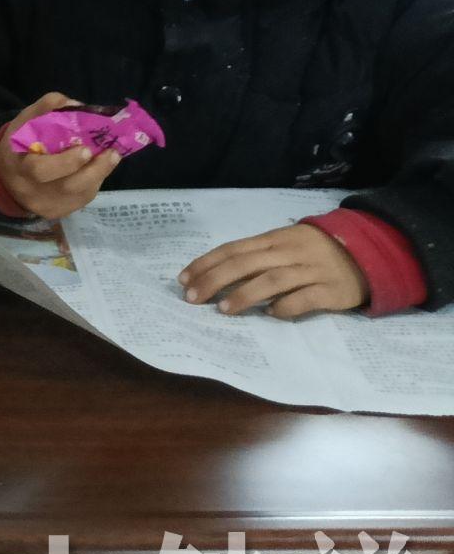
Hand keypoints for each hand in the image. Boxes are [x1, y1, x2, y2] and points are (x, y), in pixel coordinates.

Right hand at [0, 92, 120, 220]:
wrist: (7, 177)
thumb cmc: (21, 144)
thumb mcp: (25, 121)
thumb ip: (47, 108)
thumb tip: (77, 106)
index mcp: (19, 166)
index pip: (40, 170)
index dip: (66, 162)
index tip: (86, 148)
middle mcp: (32, 191)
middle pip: (66, 186)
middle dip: (93, 170)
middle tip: (110, 153)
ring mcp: (46, 205)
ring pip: (79, 195)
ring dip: (99, 174)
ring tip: (112, 157)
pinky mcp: (58, 213)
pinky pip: (81, 199)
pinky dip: (93, 182)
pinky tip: (98, 169)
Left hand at [178, 226, 368, 319]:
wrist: (369, 252)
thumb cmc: (315, 251)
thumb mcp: (285, 243)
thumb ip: (257, 256)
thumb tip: (216, 274)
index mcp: (274, 238)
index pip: (233, 249)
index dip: (207, 263)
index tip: (184, 279)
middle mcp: (290, 252)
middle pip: (246, 263)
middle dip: (215, 279)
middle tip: (193, 298)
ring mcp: (312, 270)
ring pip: (273, 280)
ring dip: (245, 294)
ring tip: (223, 309)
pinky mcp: (332, 290)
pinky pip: (306, 299)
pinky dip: (286, 306)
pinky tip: (270, 314)